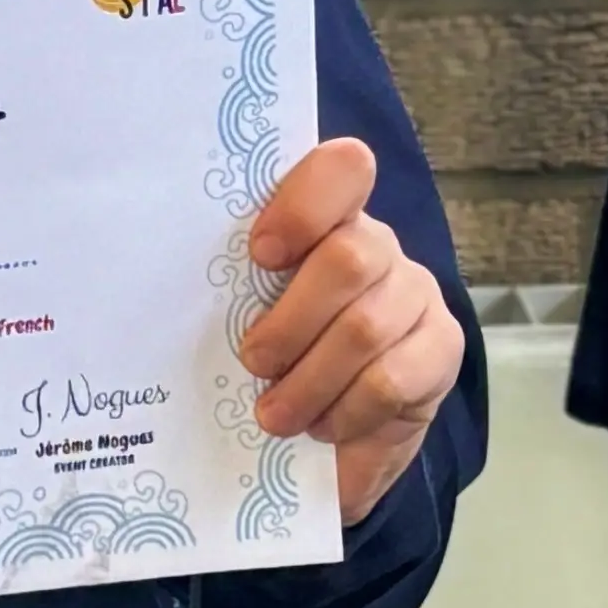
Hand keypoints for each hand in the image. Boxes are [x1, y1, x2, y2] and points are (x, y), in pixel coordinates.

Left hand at [238, 137, 465, 522]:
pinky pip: (391, 379)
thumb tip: (164, 299)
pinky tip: (325, 426)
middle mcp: (379, 247)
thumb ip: (236, 297)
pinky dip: (347, 410)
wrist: (342, 435)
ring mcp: (416, 294)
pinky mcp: (442, 348)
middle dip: (291, 322)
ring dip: (310, 381)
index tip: (260, 254)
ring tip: (275, 414)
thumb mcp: (252, 320)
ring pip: (364, 327)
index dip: (303, 207)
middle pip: (347, 259)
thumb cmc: (283, 361)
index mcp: (328, 221)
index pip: (340, 171)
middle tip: (254, 362)